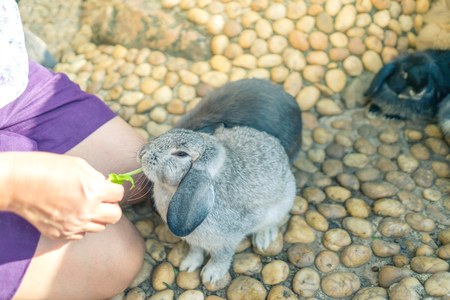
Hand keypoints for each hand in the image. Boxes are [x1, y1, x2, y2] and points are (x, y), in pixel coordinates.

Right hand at [3, 152, 124, 239]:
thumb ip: (96, 176)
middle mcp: (87, 211)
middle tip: (102, 200)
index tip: (109, 188)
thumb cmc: (46, 168)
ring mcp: (73, 225)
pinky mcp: (60, 234)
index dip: (115, 189)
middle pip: (115, 216)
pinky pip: (81, 234)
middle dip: (112, 207)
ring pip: (100, 227)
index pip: (119, 195)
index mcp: (94, 190)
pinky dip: (81, 226)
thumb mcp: (78, 164)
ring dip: (97, 217)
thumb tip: (106, 184)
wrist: (16, 183)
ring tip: (84, 207)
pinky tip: (71, 214)